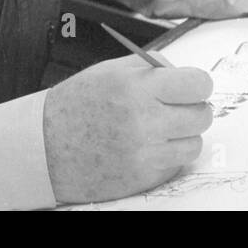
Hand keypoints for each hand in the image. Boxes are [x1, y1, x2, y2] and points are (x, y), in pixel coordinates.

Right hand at [43, 54, 213, 203]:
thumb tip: (185, 76)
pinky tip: (145, 148)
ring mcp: (144, 154)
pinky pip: (175, 165)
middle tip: (176, 109)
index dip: (198, 85)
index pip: (198, 84)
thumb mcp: (110, 71)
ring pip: (194, 144)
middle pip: (202, 116)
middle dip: (193, 109)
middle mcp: (144, 121)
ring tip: (160, 130)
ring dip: (183, 136)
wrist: (45, 147)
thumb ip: (151, 68)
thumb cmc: (77, 104)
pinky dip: (167, 157)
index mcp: (137, 87)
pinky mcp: (142, 178)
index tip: (191, 88)